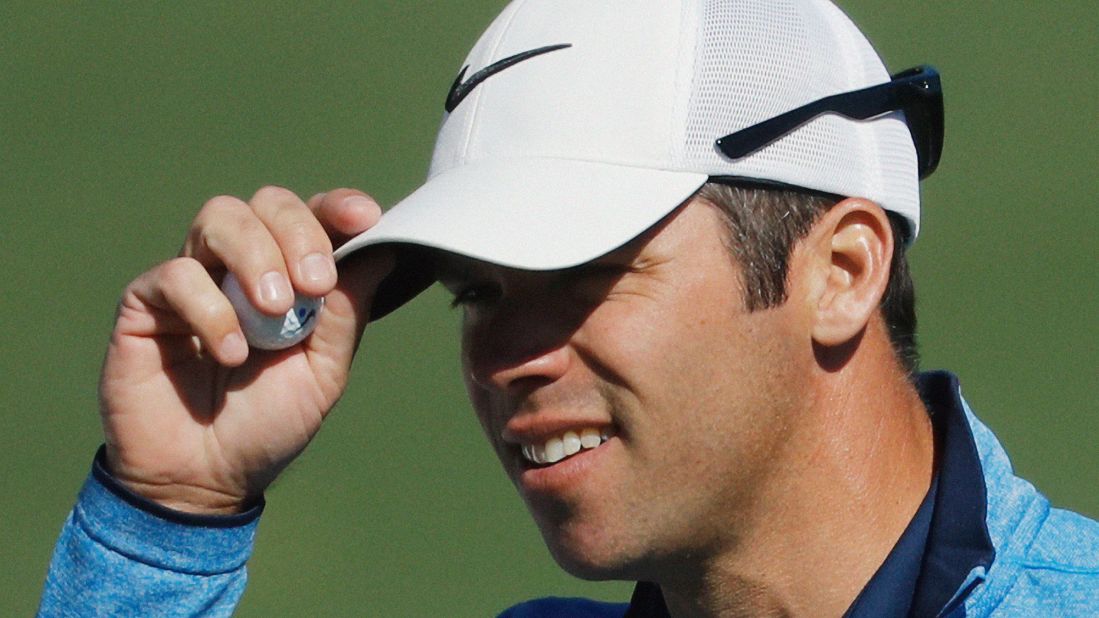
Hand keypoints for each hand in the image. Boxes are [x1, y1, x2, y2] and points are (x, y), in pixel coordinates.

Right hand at [99, 187, 392, 513]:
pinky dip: (211, 309)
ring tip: (275, 311)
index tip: (364, 218)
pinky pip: (177, 275)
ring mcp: (193, 277)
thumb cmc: (267, 424)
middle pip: (268, 202)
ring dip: (257, 256)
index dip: (338, 206)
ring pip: (220, 217)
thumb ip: (346, 313)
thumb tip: (384, 252)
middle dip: (299, 232)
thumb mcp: (323, 372)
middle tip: (316, 283)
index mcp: (290, 274)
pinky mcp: (145, 303)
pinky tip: (231, 352)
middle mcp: (241, 265)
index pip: (312, 216)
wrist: (205, 481)